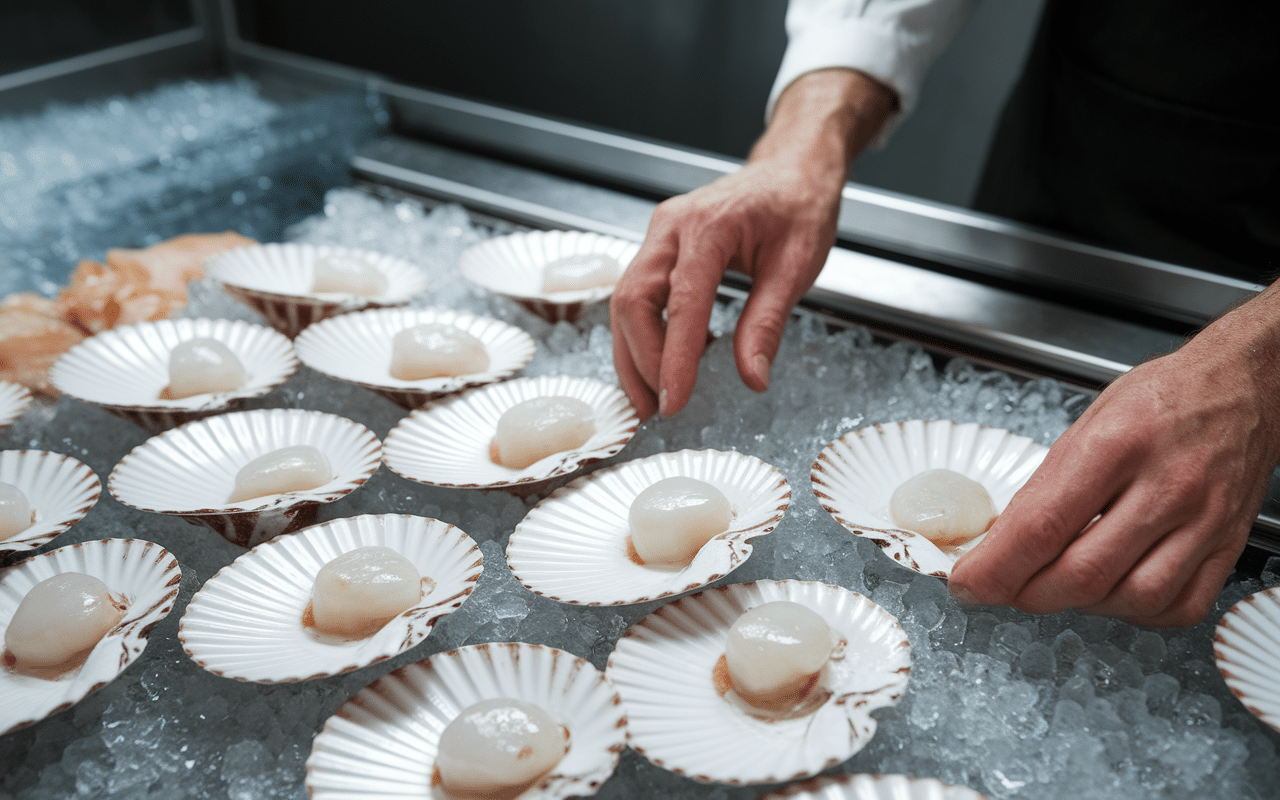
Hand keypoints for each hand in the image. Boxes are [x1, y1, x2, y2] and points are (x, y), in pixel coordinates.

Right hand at [610, 69, 895, 418]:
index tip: (674, 402)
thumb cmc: (799, 206)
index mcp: (709, 226)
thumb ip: (767, 324)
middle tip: (654, 410)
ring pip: (626, 300)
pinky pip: (638, 293)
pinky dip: (646, 332)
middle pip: (632, 301)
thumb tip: (752, 378)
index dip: (672, 358)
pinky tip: (674, 358)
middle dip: (639, 361)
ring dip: (634, 353)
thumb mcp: (797, 267)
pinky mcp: (660, 246)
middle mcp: (671, 227)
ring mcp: (660, 234)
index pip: (681, 303)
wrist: (792, 168)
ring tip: (652, 397)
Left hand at [949, 308, 1279, 626]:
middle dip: (1025, 594)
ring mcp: (1204, 520)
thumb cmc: (1161, 397)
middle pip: (1082, 573)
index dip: (995, 569)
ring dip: (1079, 606)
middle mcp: (1166, 485)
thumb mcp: (1085, 424)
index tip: (966, 583)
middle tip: (1001, 589)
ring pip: (1131, 598)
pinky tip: (1112, 591)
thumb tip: (1000, 544)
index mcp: (1116, 444)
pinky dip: (1135, 612)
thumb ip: (1047, 486)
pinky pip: (1180, 605)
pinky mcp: (1229, 544)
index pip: (1042, 527)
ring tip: (1055, 585)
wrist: (1241, 385)